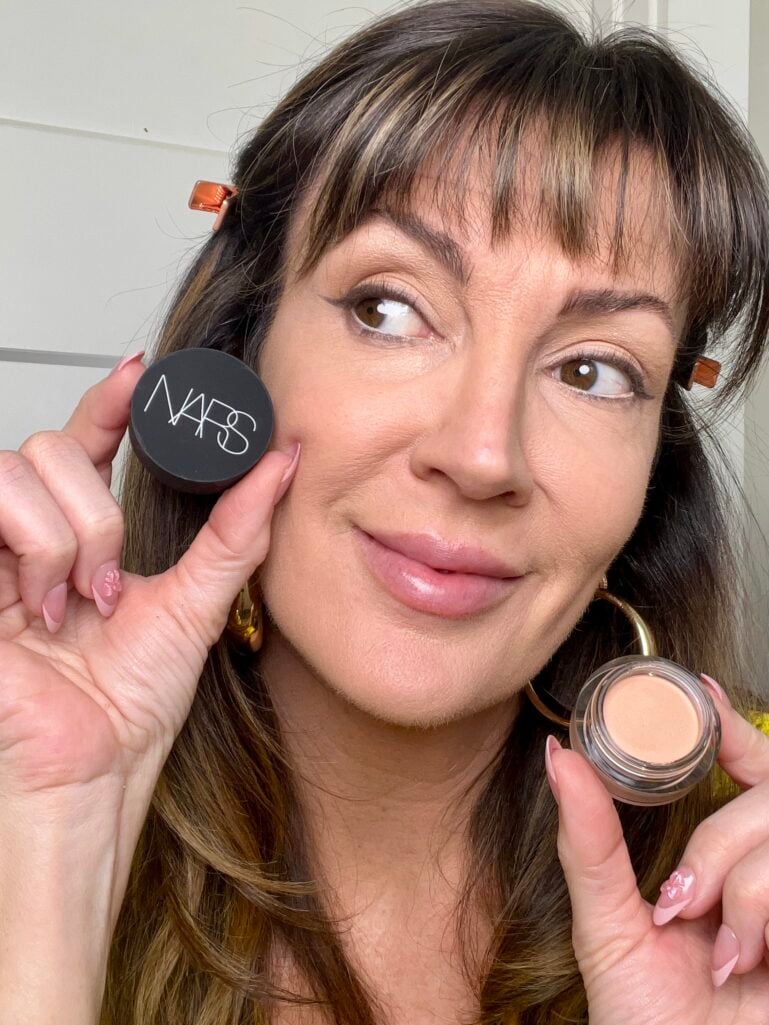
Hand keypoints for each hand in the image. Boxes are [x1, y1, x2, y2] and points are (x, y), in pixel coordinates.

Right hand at [0, 355, 298, 802]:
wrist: (92, 770)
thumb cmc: (130, 705)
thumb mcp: (198, 604)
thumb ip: (236, 532)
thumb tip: (282, 463)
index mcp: (85, 536)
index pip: (86, 441)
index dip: (109, 401)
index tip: (143, 374)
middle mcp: (35, 536)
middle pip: (51, 449)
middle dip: (95, 515)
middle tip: (109, 585)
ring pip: (17, 469)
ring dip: (65, 536)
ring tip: (74, 601)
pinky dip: (34, 550)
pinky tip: (38, 608)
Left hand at [547, 678, 768, 1024]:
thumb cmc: (645, 1019)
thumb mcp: (607, 926)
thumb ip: (589, 841)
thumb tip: (557, 755)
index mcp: (725, 862)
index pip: (749, 769)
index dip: (733, 727)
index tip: (700, 694)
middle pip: (768, 794)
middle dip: (720, 842)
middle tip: (681, 900)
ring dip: (743, 889)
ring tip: (719, 948)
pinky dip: (764, 916)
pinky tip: (749, 966)